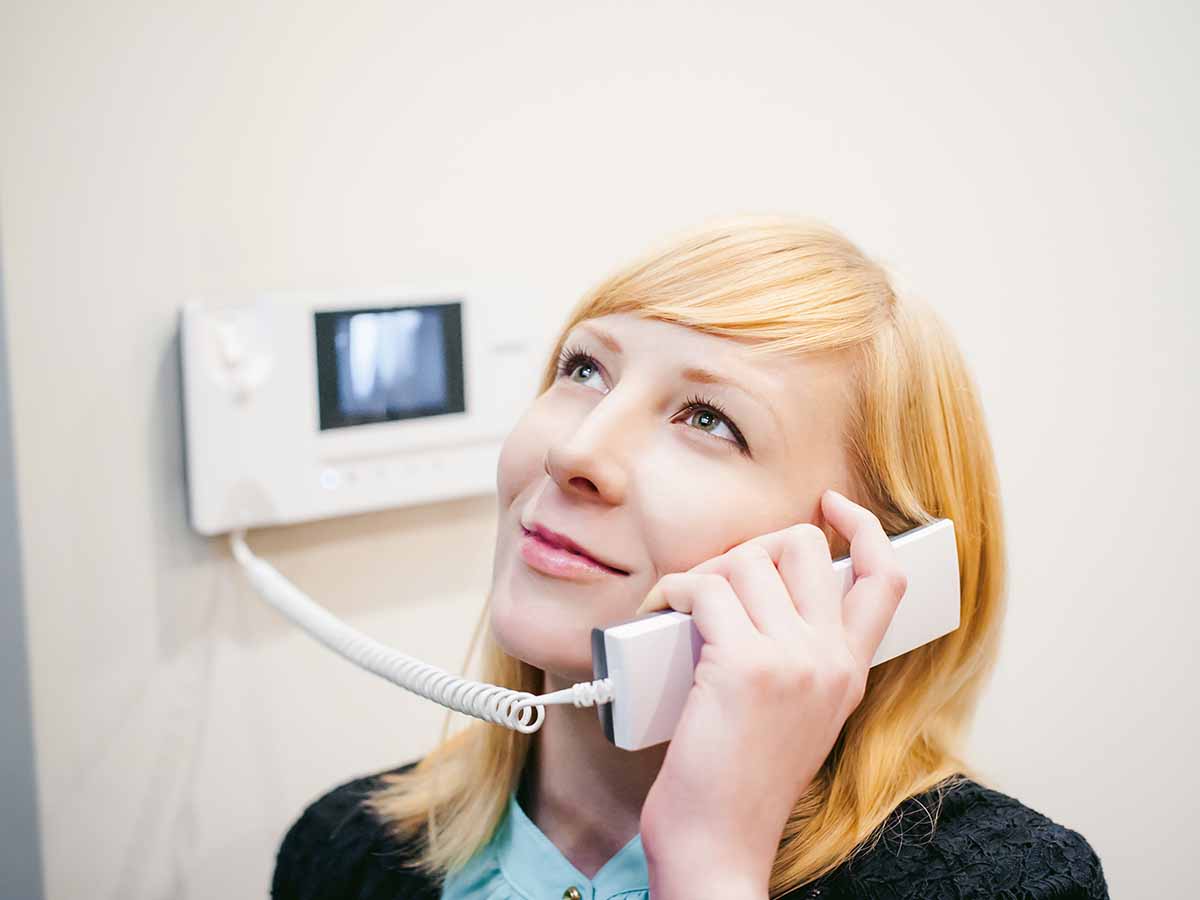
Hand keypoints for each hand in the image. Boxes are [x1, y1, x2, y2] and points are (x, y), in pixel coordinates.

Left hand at [636, 488, 907, 898]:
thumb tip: (760, 594)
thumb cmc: (741, 785)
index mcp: (849, 672)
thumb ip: (800, 658)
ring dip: (704, 571)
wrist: (718, 846)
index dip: (864, 530)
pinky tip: (661, 614)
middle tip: (720, 582)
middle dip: (754, 547)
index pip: (884, 579)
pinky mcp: (742, 666)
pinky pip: (705, 586)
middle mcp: (830, 660)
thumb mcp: (798, 718)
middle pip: (805, 547)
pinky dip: (674, 591)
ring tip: (683, 606)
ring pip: (748, 558)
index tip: (832, 507)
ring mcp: (791, 660)